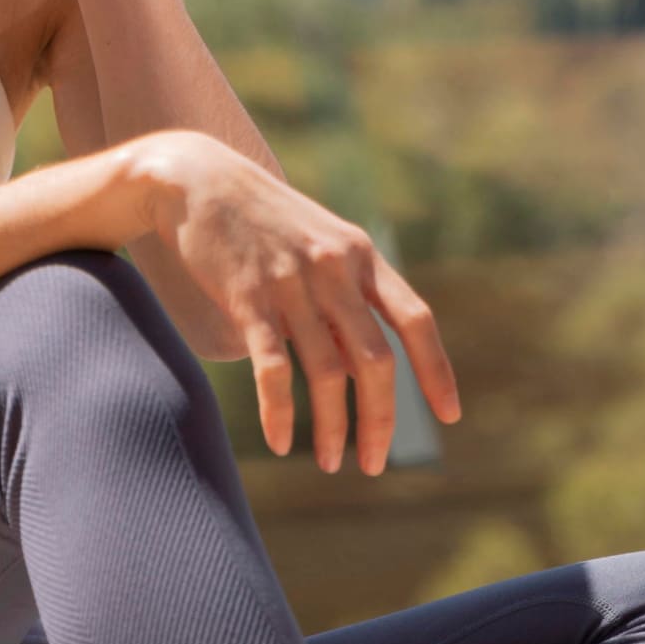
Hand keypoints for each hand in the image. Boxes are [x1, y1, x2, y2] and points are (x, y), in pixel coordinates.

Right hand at [142, 132, 462, 475]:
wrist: (195, 179)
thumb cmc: (259, 218)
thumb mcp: (317, 242)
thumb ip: (345, 293)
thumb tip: (366, 363)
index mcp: (360, 254)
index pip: (416, 319)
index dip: (436, 371)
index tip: (449, 417)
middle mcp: (334, 268)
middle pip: (377, 361)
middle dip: (381, 420)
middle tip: (375, 464)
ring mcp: (292, 282)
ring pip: (328, 373)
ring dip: (333, 428)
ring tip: (331, 463)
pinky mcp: (248, 297)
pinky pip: (274, 369)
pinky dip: (280, 413)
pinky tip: (280, 442)